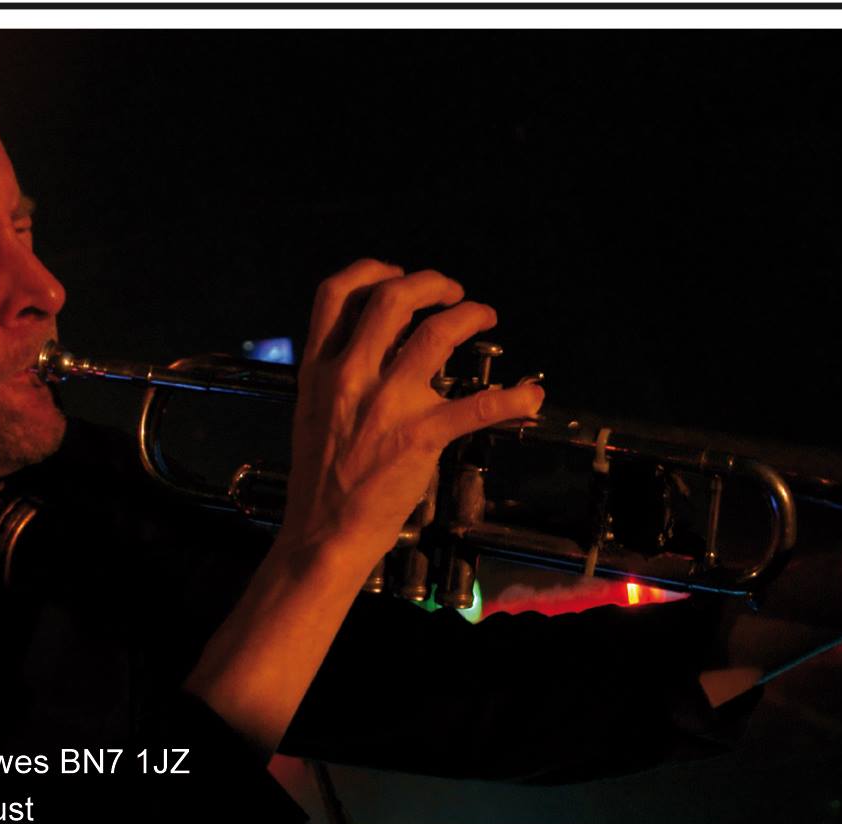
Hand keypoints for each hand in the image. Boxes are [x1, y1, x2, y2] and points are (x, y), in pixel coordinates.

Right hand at [279, 259, 544, 565]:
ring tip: (485, 315)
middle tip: (452, 292)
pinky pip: (476, 406)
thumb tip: (374, 347)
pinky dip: (511, 398)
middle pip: (391, 298)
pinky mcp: (420, 436)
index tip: (396, 274)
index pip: (336, 294)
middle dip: (430, 283)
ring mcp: (386, 404)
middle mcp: (350, 377)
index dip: (371, 271)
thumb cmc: (321, 481)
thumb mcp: (311, 412)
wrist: (323, 534)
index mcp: (319, 370)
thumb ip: (337, 376)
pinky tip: (529, 396)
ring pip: (436, 333)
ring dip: (470, 315)